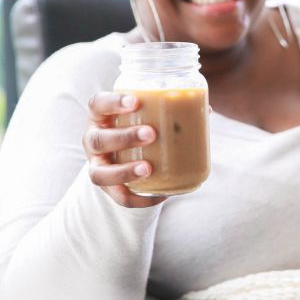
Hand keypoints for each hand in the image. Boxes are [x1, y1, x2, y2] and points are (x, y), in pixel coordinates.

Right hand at [82, 92, 165, 207]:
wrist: (125, 155)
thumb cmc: (138, 127)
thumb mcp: (147, 116)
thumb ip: (170, 112)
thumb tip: (207, 110)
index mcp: (101, 117)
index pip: (98, 104)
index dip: (113, 102)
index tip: (135, 101)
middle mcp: (93, 141)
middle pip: (98, 139)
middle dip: (124, 137)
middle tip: (151, 134)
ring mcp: (97, 166)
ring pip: (99, 173)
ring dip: (124, 171)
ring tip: (148, 168)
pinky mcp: (108, 188)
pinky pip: (120, 197)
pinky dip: (139, 199)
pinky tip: (161, 195)